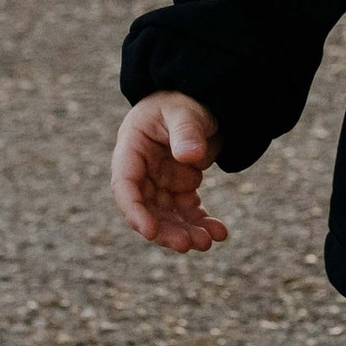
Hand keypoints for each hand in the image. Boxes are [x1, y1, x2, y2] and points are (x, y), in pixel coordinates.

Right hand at [112, 90, 228, 253]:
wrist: (198, 101)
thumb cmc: (183, 101)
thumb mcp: (184, 110)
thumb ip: (186, 130)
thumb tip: (191, 156)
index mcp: (132, 148)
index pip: (125, 184)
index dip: (134, 210)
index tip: (149, 231)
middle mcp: (143, 171)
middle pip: (147, 209)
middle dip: (165, 230)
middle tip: (188, 244)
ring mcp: (161, 182)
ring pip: (168, 217)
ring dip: (185, 232)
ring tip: (208, 241)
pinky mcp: (180, 189)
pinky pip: (188, 212)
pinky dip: (202, 224)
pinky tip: (219, 232)